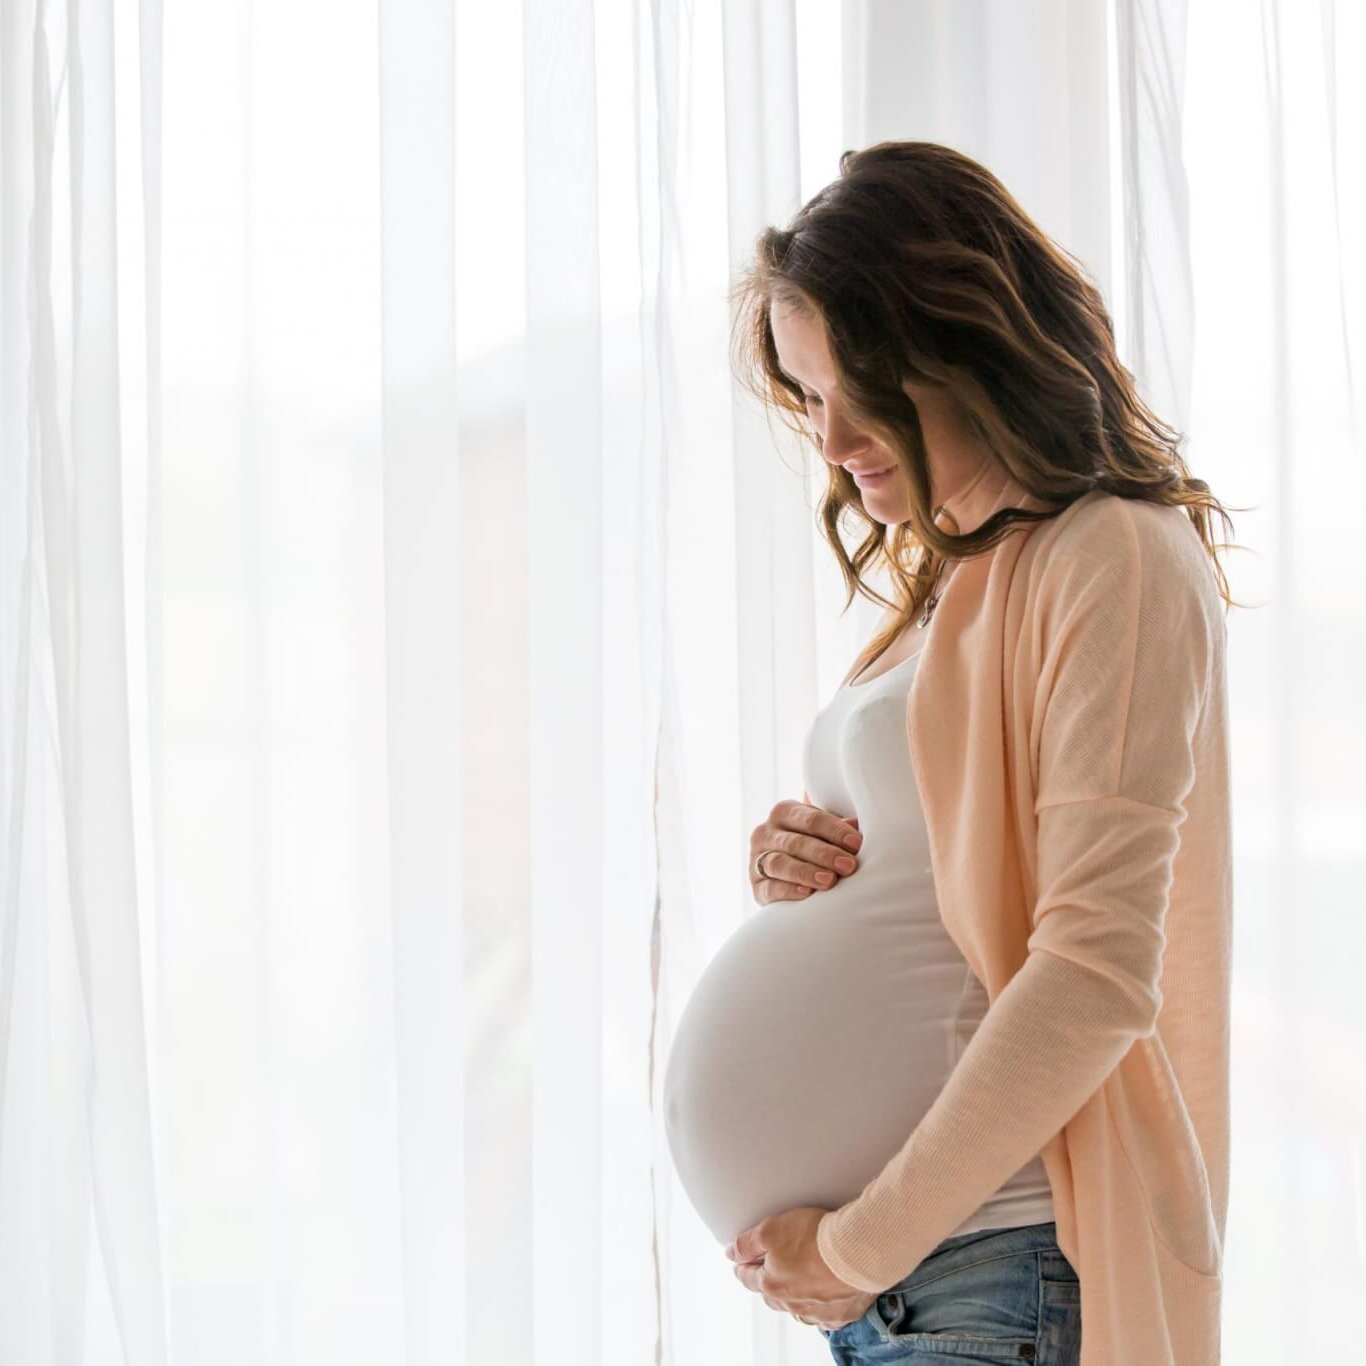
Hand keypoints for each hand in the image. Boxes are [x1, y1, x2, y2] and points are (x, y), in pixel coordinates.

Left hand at [725, 1206, 878, 1331]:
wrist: (858, 1251)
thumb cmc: (814, 1238)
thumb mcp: (771, 1230)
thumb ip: (747, 1243)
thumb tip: (730, 1253)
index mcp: (772, 1286)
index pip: (748, 1278)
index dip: (743, 1267)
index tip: (740, 1263)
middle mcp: (793, 1305)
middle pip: (772, 1295)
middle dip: (767, 1282)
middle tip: (767, 1270)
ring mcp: (818, 1313)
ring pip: (798, 1308)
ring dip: (795, 1295)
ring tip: (796, 1281)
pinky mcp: (842, 1314)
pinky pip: (826, 1314)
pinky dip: (822, 1305)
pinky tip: (825, 1295)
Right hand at [749, 799, 861, 904]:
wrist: (788, 874)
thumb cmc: (815, 845)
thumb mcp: (825, 832)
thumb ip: (840, 828)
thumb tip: (858, 825)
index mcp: (784, 812)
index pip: (810, 818)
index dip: (834, 830)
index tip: (856, 843)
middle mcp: (765, 832)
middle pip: (795, 842)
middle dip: (824, 854)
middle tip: (848, 865)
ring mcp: (756, 859)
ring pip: (779, 863)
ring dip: (806, 872)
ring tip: (829, 881)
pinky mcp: (756, 886)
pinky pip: (769, 888)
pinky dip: (788, 890)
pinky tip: (807, 893)